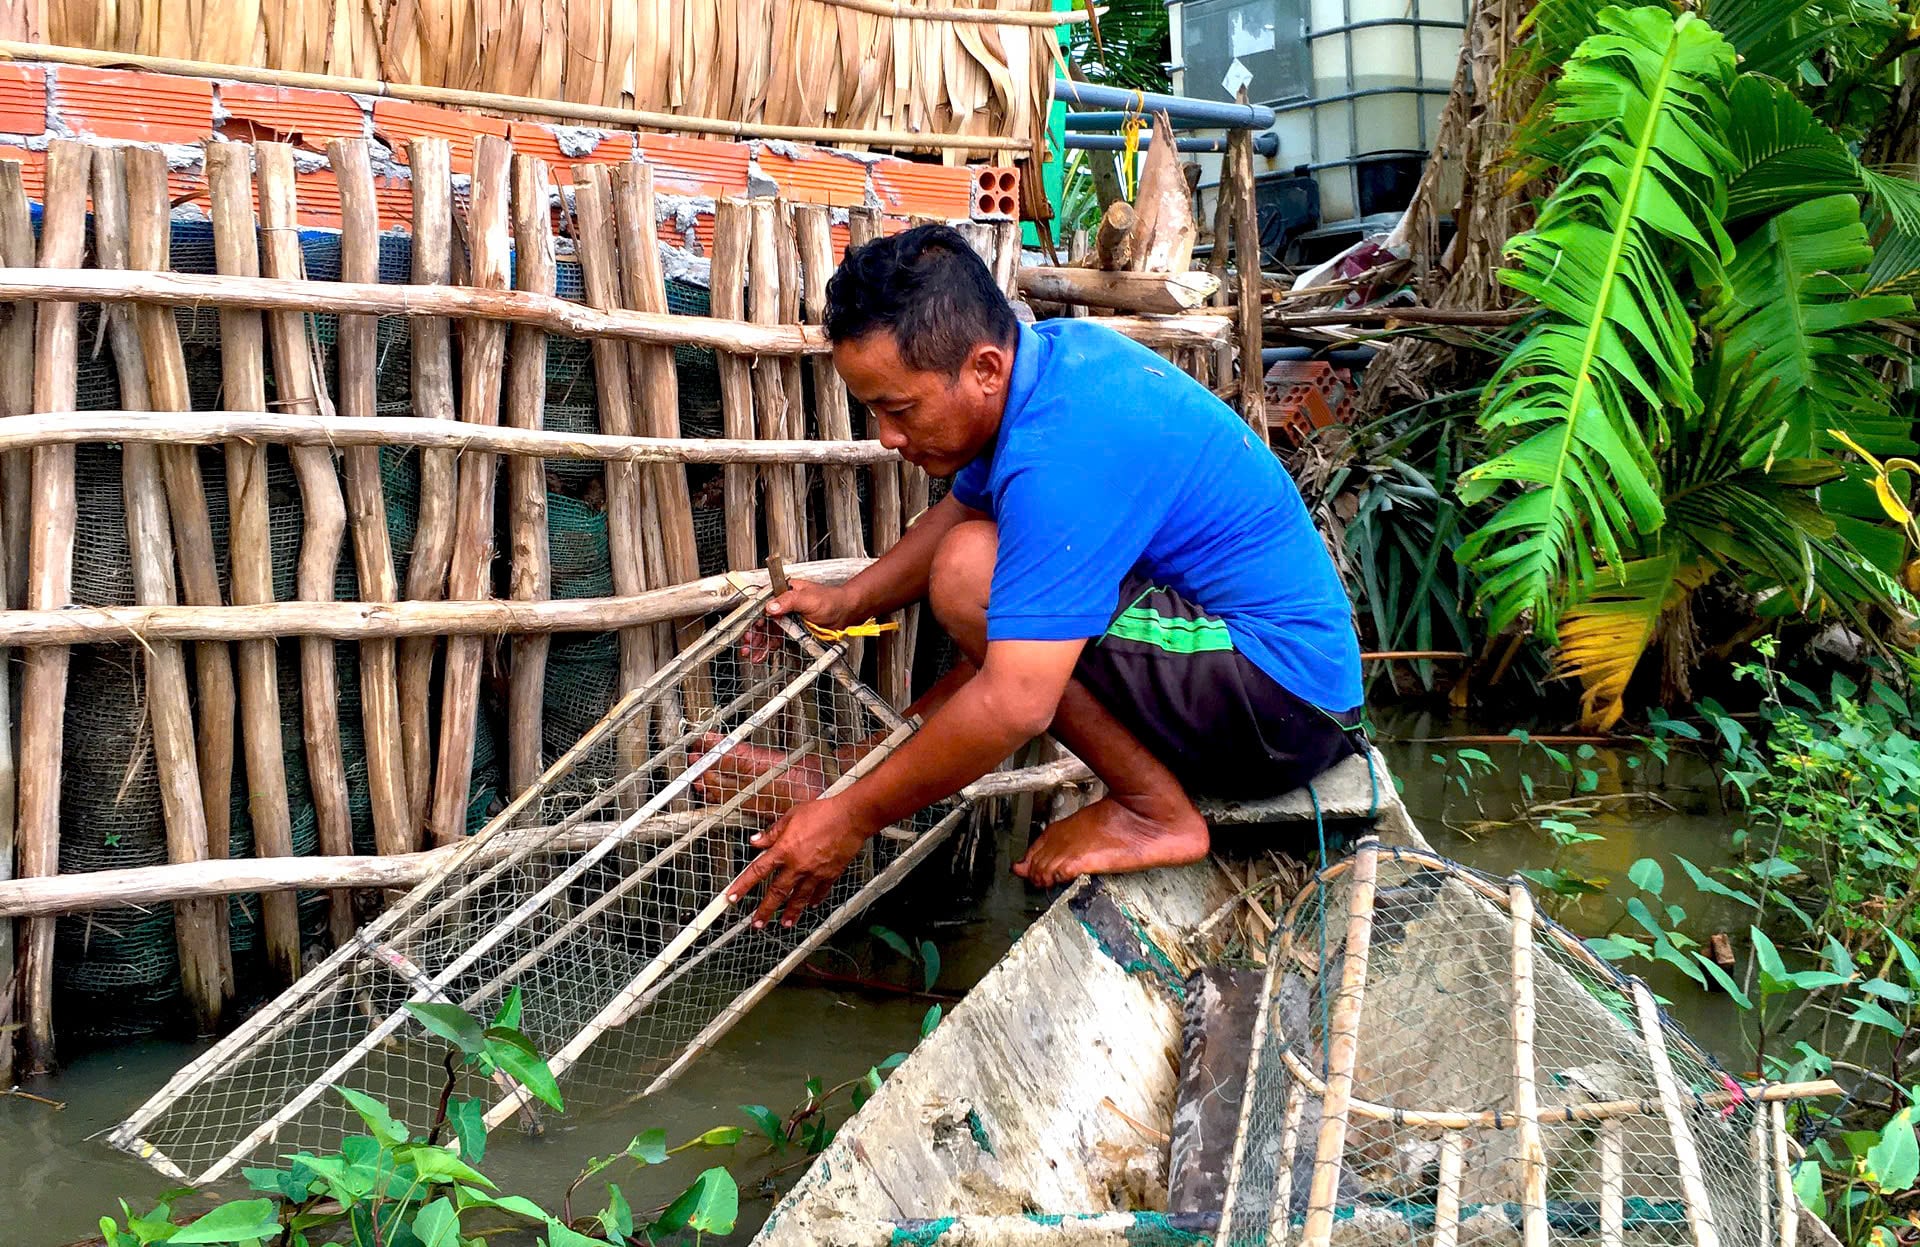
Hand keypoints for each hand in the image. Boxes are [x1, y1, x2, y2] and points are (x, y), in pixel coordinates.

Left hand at [726, 796, 872, 926]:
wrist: (851, 817)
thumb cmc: (823, 812)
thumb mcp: (792, 816)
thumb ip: (772, 832)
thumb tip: (756, 841)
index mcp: (784, 850)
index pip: (757, 871)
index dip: (742, 886)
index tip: (732, 897)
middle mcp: (797, 865)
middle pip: (776, 892)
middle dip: (765, 910)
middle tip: (757, 923)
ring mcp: (814, 873)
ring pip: (798, 898)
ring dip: (790, 913)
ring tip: (784, 923)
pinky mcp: (830, 875)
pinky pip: (819, 892)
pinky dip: (813, 900)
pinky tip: (809, 905)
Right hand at [743, 577, 861, 661]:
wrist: (846, 613)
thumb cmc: (831, 600)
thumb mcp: (808, 599)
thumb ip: (789, 601)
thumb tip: (771, 606)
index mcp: (784, 592)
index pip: (763, 603)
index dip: (754, 616)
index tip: (749, 628)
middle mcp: (783, 605)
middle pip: (762, 619)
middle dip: (753, 632)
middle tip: (747, 643)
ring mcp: (787, 618)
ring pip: (768, 631)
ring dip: (759, 643)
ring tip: (751, 653)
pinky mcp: (792, 630)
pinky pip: (777, 639)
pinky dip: (769, 647)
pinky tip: (762, 654)